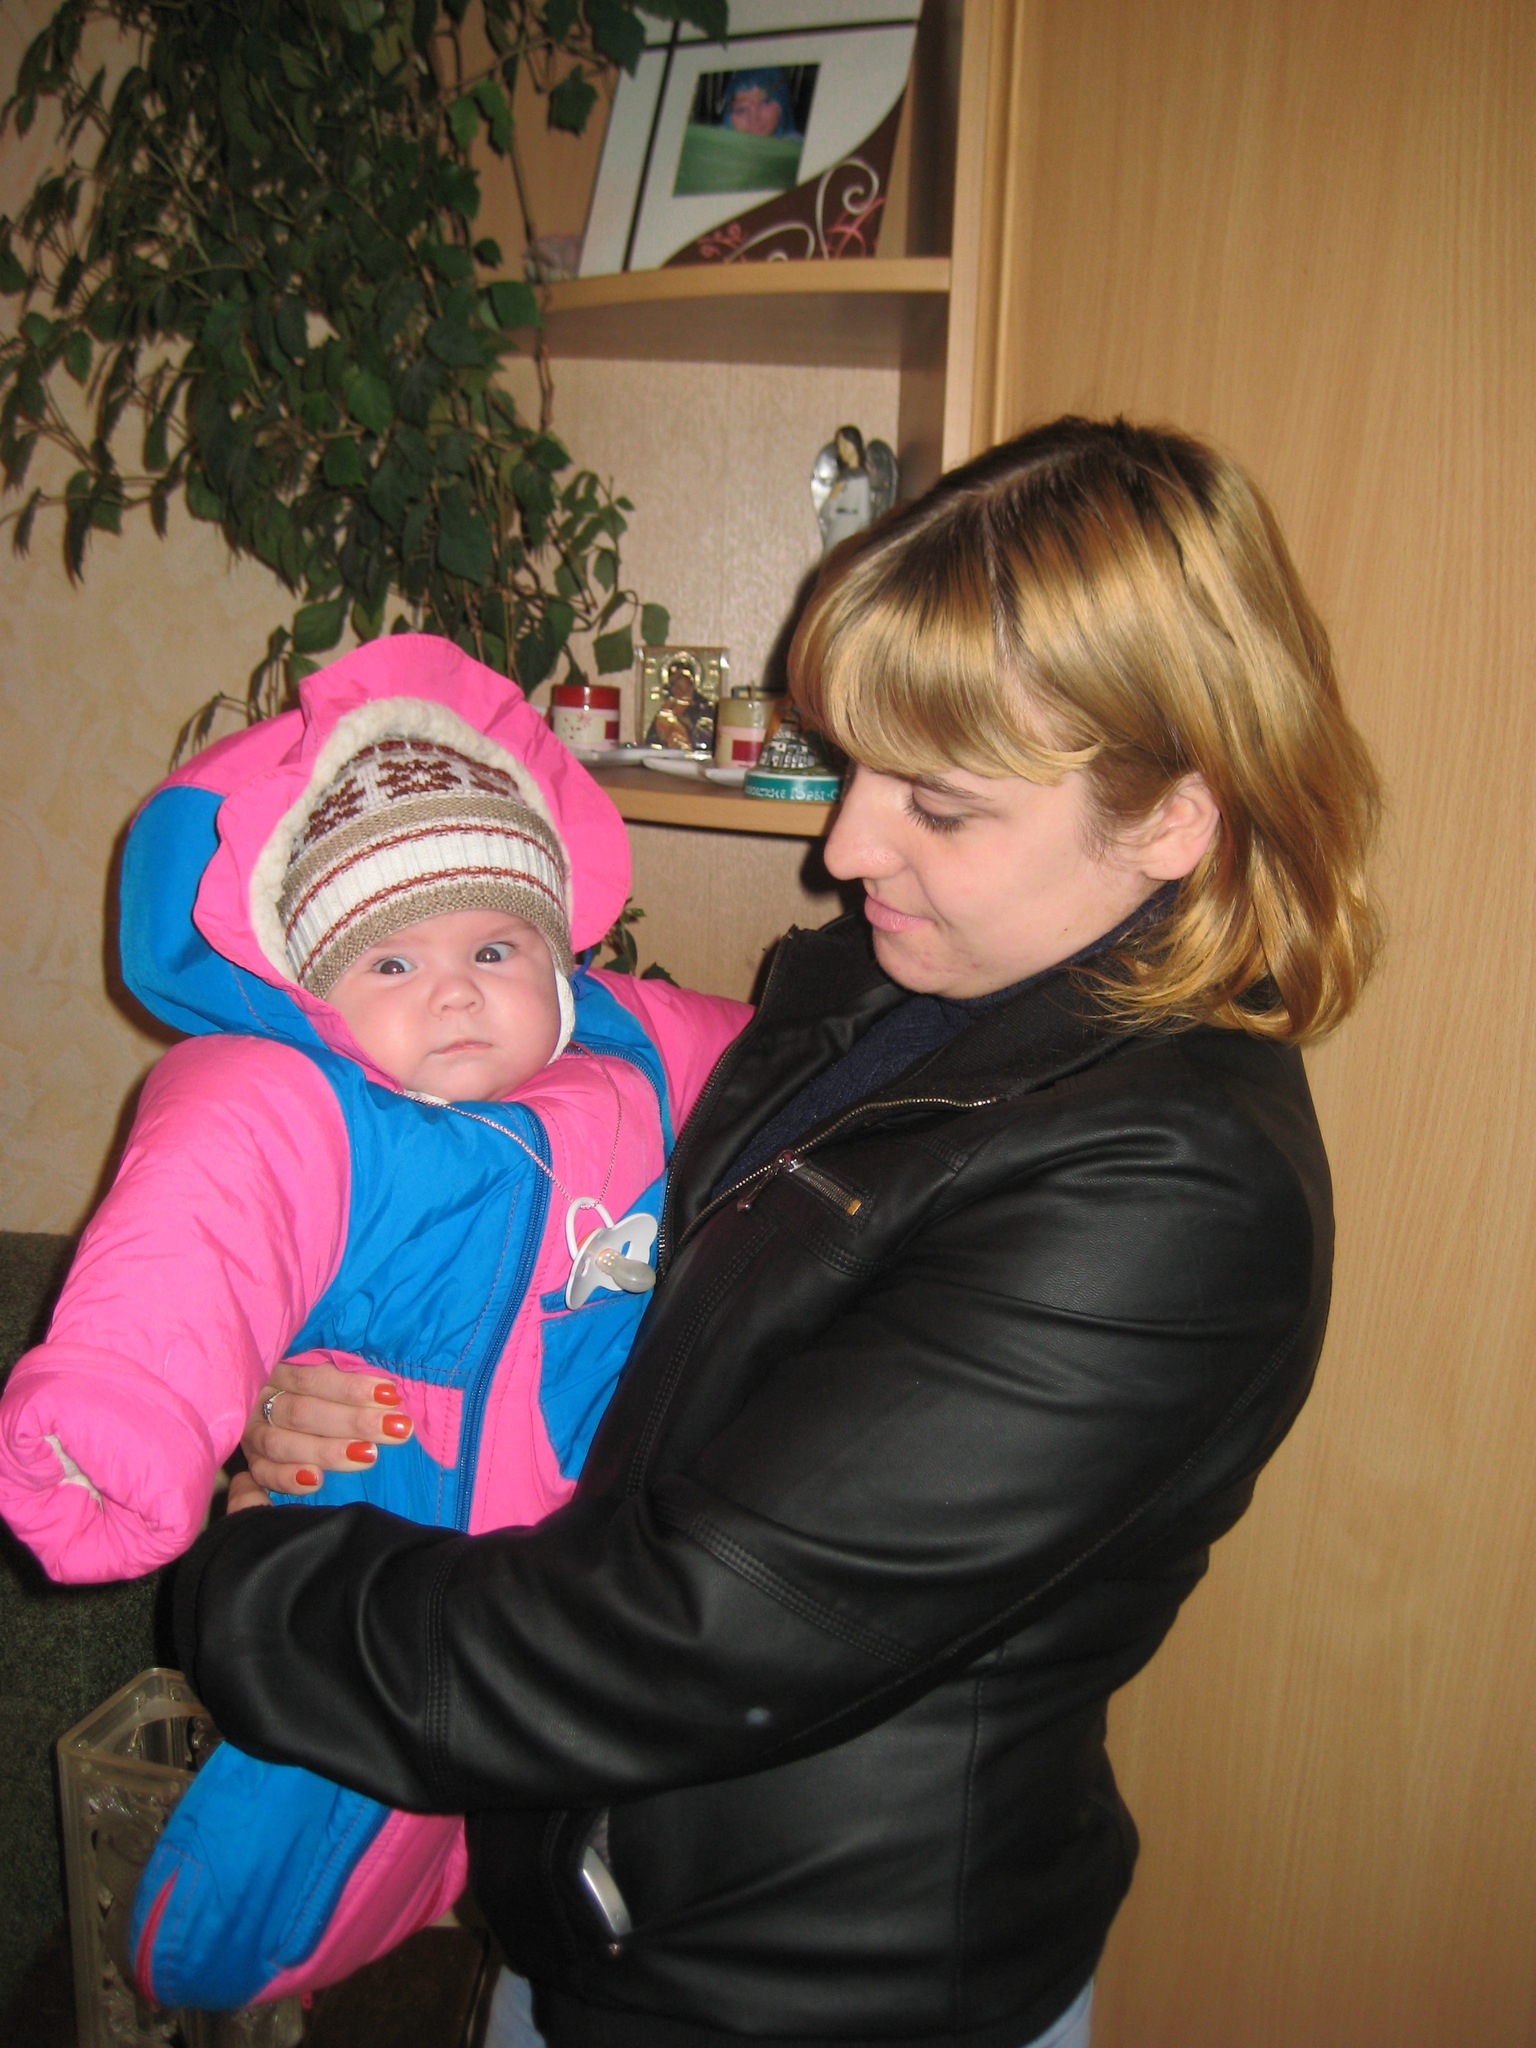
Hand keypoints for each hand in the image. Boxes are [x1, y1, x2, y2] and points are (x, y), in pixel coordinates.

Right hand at [240, 1358, 413, 1501]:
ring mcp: (253, 1433)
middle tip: (396, 1429)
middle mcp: (262, 1399)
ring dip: (328, 1451)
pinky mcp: (251, 1463)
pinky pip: (263, 1473)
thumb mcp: (329, 1373)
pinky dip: (288, 1479)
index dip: (351, 1387)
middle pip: (302, 1412)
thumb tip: (389, 1390)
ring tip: (369, 1455)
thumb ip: (350, 1376)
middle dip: (353, 1421)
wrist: (289, 1414)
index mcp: (280, 1369)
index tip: (390, 1394)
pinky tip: (317, 1481)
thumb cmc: (320, 1390)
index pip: (312, 1376)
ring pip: (282, 1444)